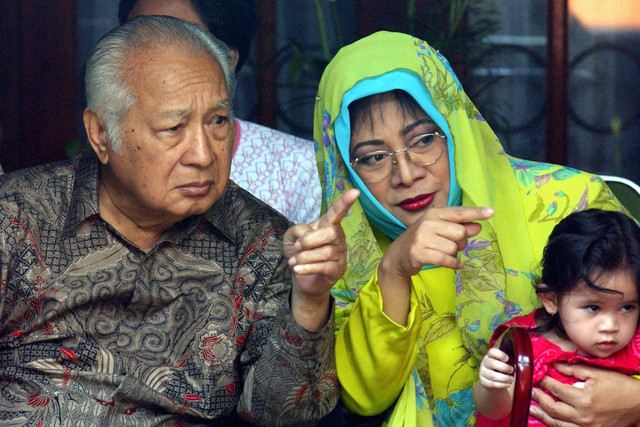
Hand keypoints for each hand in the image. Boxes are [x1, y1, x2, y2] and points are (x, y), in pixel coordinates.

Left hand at [284, 189, 358, 329]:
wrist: (302, 277)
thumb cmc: (299, 253)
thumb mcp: (291, 238)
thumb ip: (297, 230)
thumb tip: (308, 234)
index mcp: (327, 225)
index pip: (336, 212)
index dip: (345, 202)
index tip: (355, 192)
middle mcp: (337, 237)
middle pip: (331, 233)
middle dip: (309, 240)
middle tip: (297, 247)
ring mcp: (340, 254)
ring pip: (325, 252)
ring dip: (304, 257)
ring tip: (294, 261)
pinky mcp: (338, 269)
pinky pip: (324, 267)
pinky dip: (307, 268)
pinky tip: (297, 269)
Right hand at [375, 206, 492, 324]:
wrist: (397, 256)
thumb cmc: (422, 241)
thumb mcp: (439, 230)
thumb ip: (458, 228)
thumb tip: (478, 227)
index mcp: (433, 214)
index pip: (458, 213)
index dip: (476, 213)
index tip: (491, 212)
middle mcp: (427, 223)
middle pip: (460, 233)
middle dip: (461, 243)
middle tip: (452, 246)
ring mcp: (421, 238)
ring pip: (453, 248)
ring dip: (453, 254)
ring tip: (443, 254)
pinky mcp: (418, 253)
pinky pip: (445, 259)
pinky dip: (453, 263)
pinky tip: (455, 265)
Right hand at [478, 348, 513, 388]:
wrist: (491, 381)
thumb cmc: (501, 370)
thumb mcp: (503, 363)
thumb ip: (509, 361)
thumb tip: (520, 363)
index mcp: (490, 356)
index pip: (492, 352)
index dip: (500, 354)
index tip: (507, 359)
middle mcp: (485, 363)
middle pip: (491, 363)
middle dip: (504, 367)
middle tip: (511, 370)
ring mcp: (482, 372)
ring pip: (492, 375)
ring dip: (504, 378)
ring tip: (511, 379)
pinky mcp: (483, 382)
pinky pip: (492, 384)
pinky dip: (502, 385)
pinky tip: (508, 384)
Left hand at [530, 362, 639, 425]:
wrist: (639, 403)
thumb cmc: (620, 386)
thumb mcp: (597, 373)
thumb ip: (574, 370)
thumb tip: (555, 365)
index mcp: (584, 399)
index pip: (556, 390)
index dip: (545, 382)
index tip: (537, 376)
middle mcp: (584, 416)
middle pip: (553, 409)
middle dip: (539, 399)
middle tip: (529, 392)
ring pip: (559, 424)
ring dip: (543, 416)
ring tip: (532, 408)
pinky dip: (558, 425)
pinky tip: (550, 420)